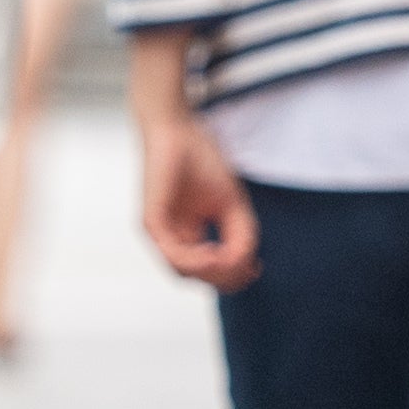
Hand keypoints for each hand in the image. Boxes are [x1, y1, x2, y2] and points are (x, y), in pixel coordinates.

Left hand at [139, 109, 259, 290]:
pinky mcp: (152, 222)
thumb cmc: (201, 158)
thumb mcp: (232, 205)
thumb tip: (244, 264)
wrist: (177, 130)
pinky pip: (172, 254)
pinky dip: (195, 261)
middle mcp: (173, 237)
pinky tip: (213, 253)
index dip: (234, 276)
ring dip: (211, 272)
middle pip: (198, 277)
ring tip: (229, 260)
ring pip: (184, 272)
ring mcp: (161, 232)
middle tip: (247, 267)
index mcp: (190, 234)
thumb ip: (240, 236)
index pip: (210, 270)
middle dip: (225, 278)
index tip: (256, 269)